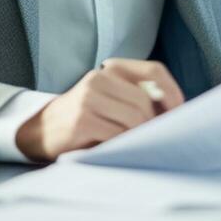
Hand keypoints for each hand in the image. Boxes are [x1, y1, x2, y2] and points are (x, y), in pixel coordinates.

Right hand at [15, 59, 185, 161]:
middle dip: (156, 125)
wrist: (40, 131)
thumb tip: (177, 115)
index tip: (181, 114)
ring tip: (136, 147)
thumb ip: (137, 99)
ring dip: (140, 137)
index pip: (154, 71)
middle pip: (146, 101)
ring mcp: (89, 98)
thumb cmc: (85, 119)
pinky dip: (123, 146)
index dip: (172, 92)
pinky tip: (118, 151)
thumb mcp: (109, 100)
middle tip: (156, 141)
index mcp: (111, 70)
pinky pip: (117, 135)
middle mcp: (100, 78)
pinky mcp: (82, 120)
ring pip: (134, 118)